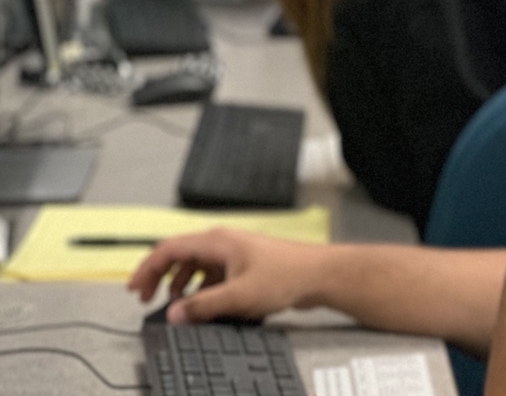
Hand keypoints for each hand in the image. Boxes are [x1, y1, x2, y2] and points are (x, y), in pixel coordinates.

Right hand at [126, 229, 323, 323]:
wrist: (319, 274)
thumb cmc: (286, 276)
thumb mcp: (238, 296)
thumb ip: (203, 306)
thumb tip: (175, 314)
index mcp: (217, 242)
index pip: (169, 249)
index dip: (147, 268)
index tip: (134, 288)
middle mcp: (224, 243)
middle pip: (180, 256)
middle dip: (160, 277)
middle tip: (147, 299)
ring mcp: (236, 253)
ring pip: (197, 266)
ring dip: (182, 284)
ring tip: (175, 304)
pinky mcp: (246, 265)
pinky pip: (215, 274)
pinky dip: (203, 287)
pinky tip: (206, 304)